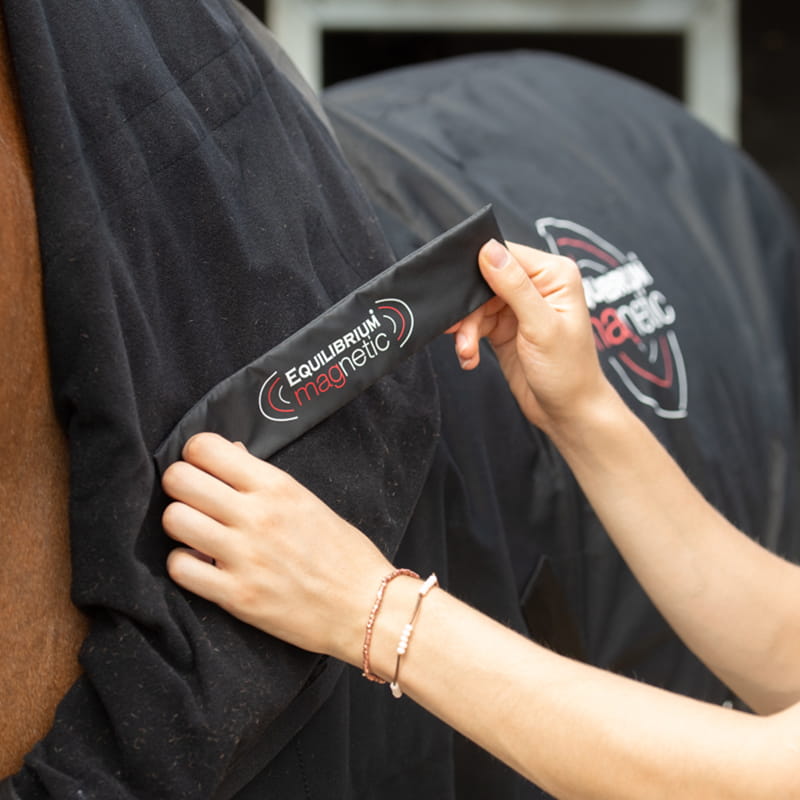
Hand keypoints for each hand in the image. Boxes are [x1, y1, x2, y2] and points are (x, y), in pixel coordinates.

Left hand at [161, 433, 392, 663]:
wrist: (366, 606)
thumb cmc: (343, 552)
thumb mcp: (306, 500)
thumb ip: (262, 478)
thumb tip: (227, 452)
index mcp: (276, 486)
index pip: (205, 447)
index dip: (194, 455)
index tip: (202, 467)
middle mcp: (256, 515)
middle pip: (179, 479)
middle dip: (179, 486)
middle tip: (193, 499)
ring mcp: (244, 555)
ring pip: (173, 520)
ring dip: (180, 525)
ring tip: (197, 533)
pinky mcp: (236, 595)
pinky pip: (180, 568)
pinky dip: (184, 564)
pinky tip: (202, 564)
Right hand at [450, 239, 613, 432]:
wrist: (567, 412)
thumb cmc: (568, 371)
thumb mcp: (540, 326)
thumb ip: (514, 286)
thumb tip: (488, 249)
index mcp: (554, 275)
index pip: (507, 254)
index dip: (479, 268)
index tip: (460, 290)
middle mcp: (537, 286)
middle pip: (485, 280)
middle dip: (468, 308)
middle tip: (458, 330)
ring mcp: (519, 308)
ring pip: (476, 305)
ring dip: (466, 330)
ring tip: (466, 352)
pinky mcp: (504, 328)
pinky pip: (475, 324)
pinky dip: (468, 341)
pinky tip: (470, 358)